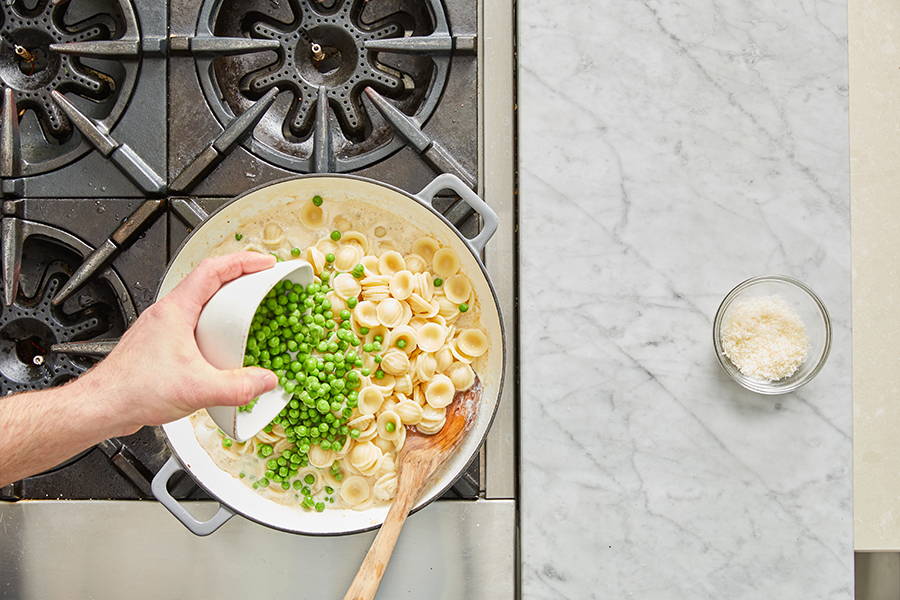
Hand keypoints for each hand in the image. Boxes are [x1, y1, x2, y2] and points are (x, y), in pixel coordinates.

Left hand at [78, 252, 278, 435]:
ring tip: (248, 314)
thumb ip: (238, 387)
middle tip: (262, 286)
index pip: (213, 270)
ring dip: (226, 304)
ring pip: (200, 304)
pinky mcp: (161, 346)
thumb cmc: (133, 389)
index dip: (243, 262)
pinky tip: (223, 348)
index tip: (264, 264)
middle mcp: (167, 314)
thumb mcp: (198, 388)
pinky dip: (214, 327)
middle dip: (239, 280)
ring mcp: (163, 328)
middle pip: (209, 282)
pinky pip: (194, 325)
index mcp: (176, 310)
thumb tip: (265, 380)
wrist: (104, 406)